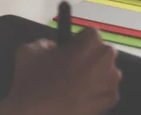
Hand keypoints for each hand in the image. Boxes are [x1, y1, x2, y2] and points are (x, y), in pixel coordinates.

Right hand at [0, 29, 121, 114]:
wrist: (34, 112)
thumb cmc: (32, 79)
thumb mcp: (29, 49)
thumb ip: (46, 43)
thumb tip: (54, 48)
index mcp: (85, 48)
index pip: (94, 33)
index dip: (82, 37)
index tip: (72, 45)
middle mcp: (101, 65)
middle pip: (107, 51)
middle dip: (94, 53)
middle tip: (77, 61)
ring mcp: (106, 87)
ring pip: (112, 72)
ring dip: (100, 72)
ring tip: (81, 79)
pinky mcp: (106, 105)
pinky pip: (110, 92)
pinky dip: (101, 91)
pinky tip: (84, 93)